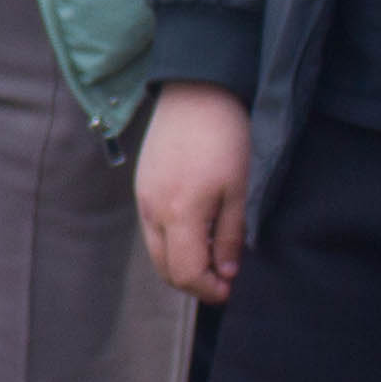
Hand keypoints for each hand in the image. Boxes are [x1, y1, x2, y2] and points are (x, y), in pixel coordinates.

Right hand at [136, 84, 254, 302]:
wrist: (196, 91)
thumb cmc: (225, 138)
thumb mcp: (239, 190)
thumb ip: (230, 236)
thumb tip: (226, 273)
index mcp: (179, 214)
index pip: (185, 273)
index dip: (209, 290)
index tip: (231, 289)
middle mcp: (152, 211)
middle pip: (165, 269)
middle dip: (194, 282)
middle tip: (223, 278)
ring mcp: (142, 198)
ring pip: (156, 251)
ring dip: (182, 262)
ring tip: (212, 253)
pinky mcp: (141, 185)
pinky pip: (151, 229)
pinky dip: (171, 241)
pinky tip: (196, 228)